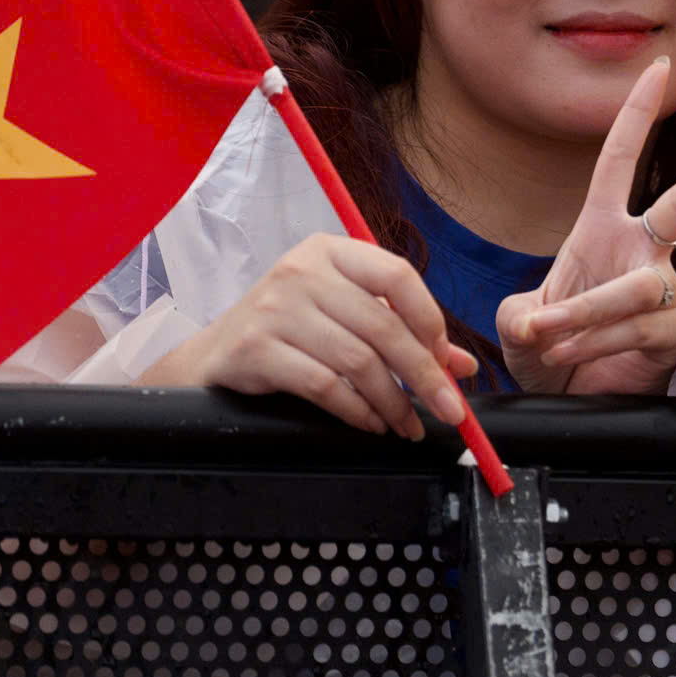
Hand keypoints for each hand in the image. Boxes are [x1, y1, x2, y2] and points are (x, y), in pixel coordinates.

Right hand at [144, 232, 475, 436]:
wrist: (213, 356)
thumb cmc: (290, 331)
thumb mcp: (343, 316)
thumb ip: (401, 332)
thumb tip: (462, 367)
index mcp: (330, 251)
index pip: (397, 275)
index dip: (430, 320)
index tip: (447, 360)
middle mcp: (301, 271)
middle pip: (383, 326)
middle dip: (425, 375)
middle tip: (450, 411)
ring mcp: (275, 308)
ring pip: (358, 361)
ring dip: (394, 401)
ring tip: (407, 425)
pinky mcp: (256, 348)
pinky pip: (326, 386)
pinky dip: (358, 411)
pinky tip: (372, 423)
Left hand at [498, 56, 675, 394]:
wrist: (571, 400)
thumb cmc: (552, 352)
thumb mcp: (521, 325)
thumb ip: (521, 317)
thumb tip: (537, 322)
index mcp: (603, 229)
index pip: (621, 159)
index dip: (638, 113)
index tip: (657, 67)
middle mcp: (643, 251)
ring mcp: (665, 289)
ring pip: (635, 288)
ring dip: (582, 315)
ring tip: (550, 340)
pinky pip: (637, 328)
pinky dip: (593, 344)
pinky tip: (571, 359)